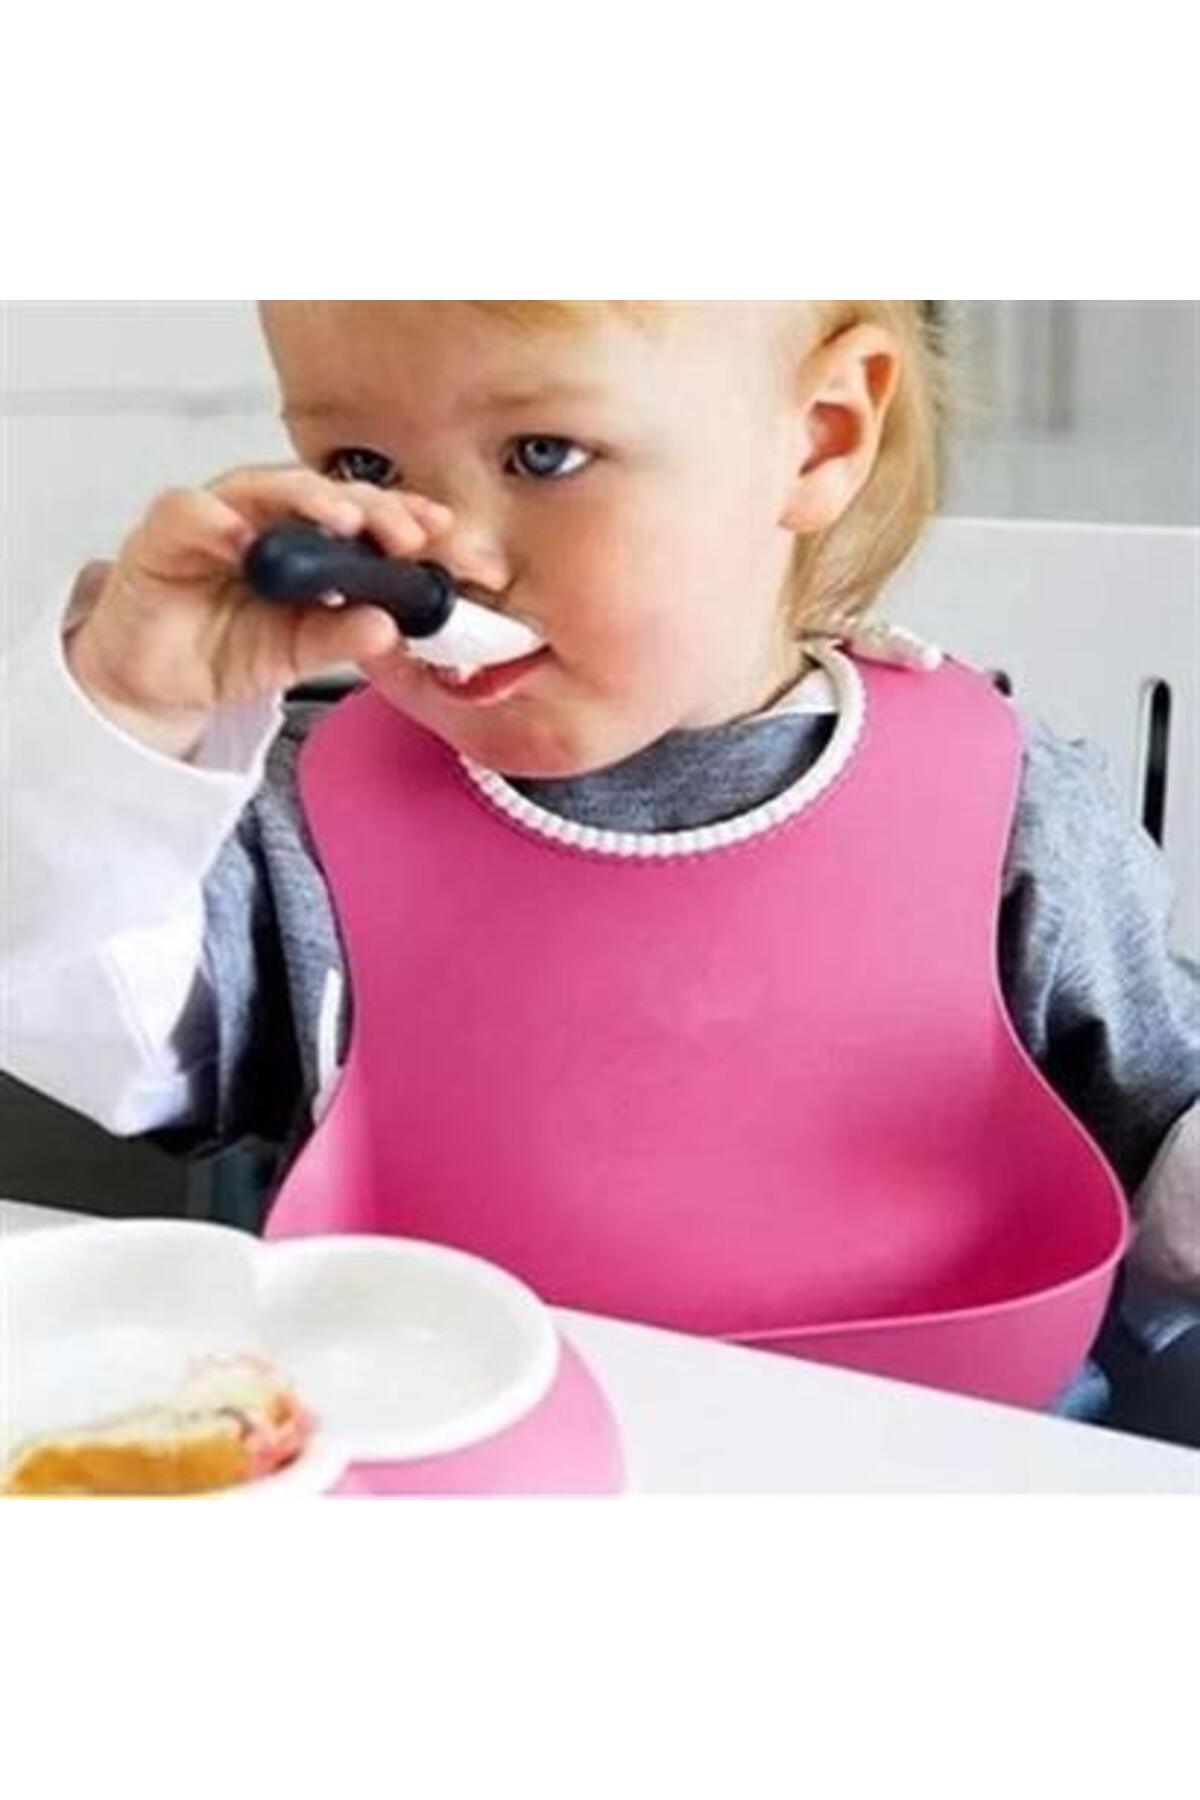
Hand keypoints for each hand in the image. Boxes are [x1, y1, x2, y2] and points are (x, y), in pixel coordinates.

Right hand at [64, 465, 452, 757]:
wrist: (160, 681)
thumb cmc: (228, 648)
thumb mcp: (297, 651)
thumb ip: (340, 636)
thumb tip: (390, 627)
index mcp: (305, 539)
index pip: (359, 513)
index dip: (399, 515)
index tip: (437, 529)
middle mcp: (264, 516)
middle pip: (319, 489)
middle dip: (367, 506)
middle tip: (400, 532)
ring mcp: (214, 517)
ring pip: (261, 484)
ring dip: (304, 498)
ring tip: (342, 522)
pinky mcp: (164, 532)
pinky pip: (189, 511)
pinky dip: (217, 520)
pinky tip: (245, 538)